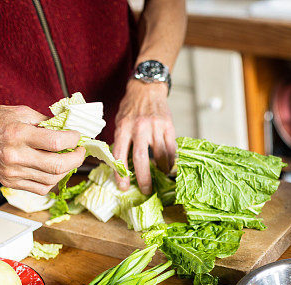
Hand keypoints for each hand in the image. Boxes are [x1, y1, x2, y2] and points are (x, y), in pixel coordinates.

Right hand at [0, 104, 85, 194]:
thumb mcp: (19, 112)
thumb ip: (44, 121)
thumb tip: (67, 128)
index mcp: (17, 134)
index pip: (56, 141)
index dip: (73, 139)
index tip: (77, 136)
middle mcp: (15, 156)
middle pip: (57, 165)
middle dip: (76, 158)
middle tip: (80, 151)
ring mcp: (12, 172)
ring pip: (51, 180)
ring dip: (66, 170)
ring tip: (68, 159)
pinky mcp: (10, 182)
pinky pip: (40, 188)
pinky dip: (52, 181)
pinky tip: (54, 170)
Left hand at [112, 80, 175, 194]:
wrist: (147, 88)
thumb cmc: (131, 107)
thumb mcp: (119, 121)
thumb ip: (121, 141)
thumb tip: (120, 165)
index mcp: (123, 127)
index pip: (120, 154)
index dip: (121, 173)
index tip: (123, 186)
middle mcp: (139, 127)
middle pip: (141, 158)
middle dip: (143, 178)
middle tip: (146, 190)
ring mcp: (155, 126)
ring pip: (160, 155)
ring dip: (161, 170)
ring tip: (160, 176)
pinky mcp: (168, 125)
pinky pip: (171, 148)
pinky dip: (171, 160)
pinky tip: (169, 165)